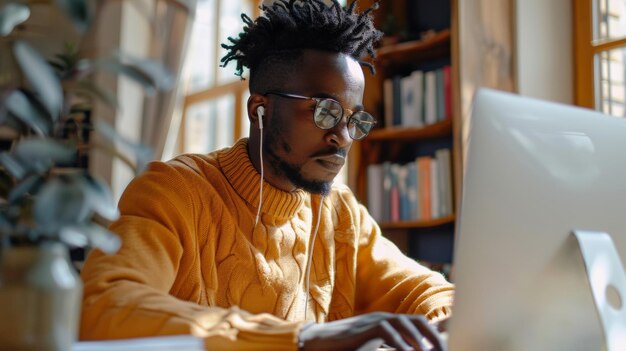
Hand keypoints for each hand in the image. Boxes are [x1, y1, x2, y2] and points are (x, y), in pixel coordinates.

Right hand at [298, 312, 446, 350]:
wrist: (320, 342)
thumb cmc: (347, 347)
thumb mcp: (374, 346)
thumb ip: (392, 346)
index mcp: (389, 322)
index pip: (418, 323)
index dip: (434, 334)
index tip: (446, 347)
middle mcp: (384, 318)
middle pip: (416, 321)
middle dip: (433, 336)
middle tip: (444, 350)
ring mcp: (374, 321)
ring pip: (403, 324)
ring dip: (419, 339)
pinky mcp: (364, 328)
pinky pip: (385, 332)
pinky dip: (399, 343)